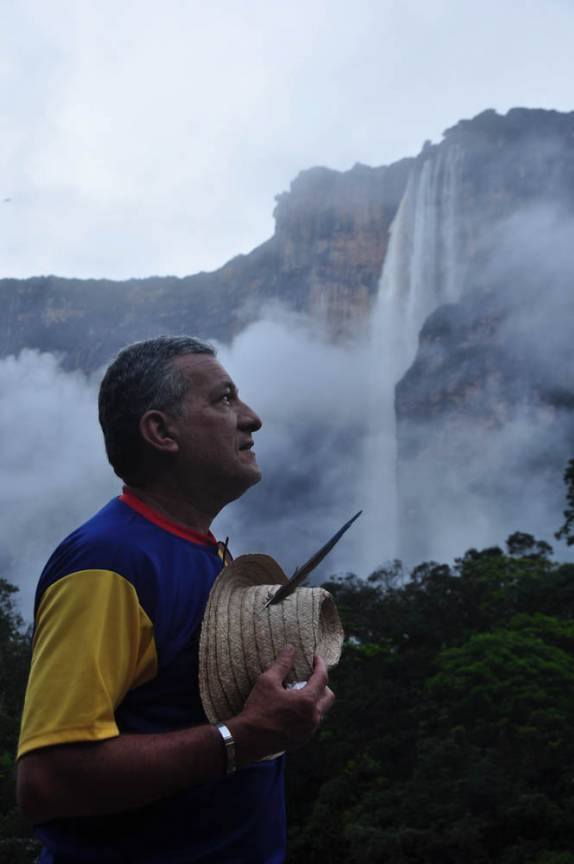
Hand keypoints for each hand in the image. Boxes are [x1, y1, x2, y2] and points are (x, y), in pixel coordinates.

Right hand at [228, 645, 334, 763]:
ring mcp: (309, 730)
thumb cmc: (258, 708)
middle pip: (328, 696)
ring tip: (302, 691)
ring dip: (316, 699)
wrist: (249, 739)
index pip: (322, 678)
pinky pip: (313, 722)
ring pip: (322, 711)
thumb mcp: (268, 681)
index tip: (315, 658)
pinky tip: (295, 708)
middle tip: (311, 676)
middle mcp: (313, 717)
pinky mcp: (303, 739)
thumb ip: (282, 664)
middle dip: (323, 683)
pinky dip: (309, 712)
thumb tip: (291, 648)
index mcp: (307, 701)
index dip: (320, 665)